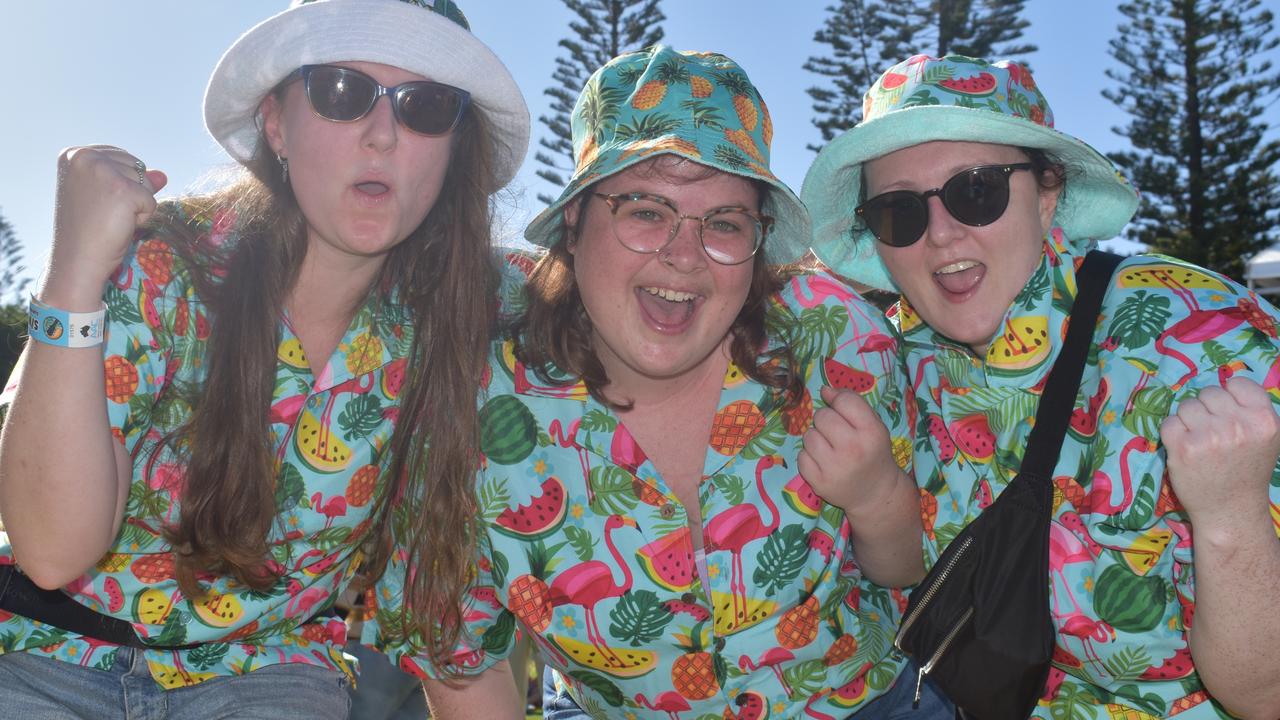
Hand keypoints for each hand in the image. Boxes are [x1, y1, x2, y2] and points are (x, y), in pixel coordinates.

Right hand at [43, 145, 167, 306]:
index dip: (118, 184)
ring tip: (109, 219)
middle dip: (129, 194)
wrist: (77, 260)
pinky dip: (142, 219)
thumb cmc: (88, 230)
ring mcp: (104, 171)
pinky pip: (151, 202)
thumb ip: (133, 180)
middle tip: (102, 213)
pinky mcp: (123, 190)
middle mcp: (86, 157)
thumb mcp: (107, 197)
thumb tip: (162, 175)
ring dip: (136, 206)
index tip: (96, 202)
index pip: (121, 157)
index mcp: (74, 154)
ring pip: (147, 184)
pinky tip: (118, 226)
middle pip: (136, 167)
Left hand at [797, 385, 905, 513]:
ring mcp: (835, 467)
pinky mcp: (819, 482)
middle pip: (822, 416)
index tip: (838, 408)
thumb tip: (824, 390)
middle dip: (826, 420)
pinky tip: (823, 462)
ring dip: (816, 438)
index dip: (837, 400)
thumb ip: (852, 404)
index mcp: (872, 431)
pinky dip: (809, 457)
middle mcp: (854, 448)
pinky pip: (802, 456)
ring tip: (830, 448)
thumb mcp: (873, 426)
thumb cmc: (872, 452)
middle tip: (836, 433)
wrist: (875, 492)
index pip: (845, 400)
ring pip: (809, 435)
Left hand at [1160, 376, 1279, 530]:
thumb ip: (1251, 410)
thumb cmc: (1246, 471)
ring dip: (1188, 421)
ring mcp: (1209, 435)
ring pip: (1186, 406)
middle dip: (1206, 410)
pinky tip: (1185, 450)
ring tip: (1200, 443)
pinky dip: (1172, 434)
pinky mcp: (1183, 447)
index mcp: (1264, 420)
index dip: (1228, 397)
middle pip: (1208, 393)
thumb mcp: (1266, 438)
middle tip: (1212, 434)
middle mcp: (1238, 425)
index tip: (1227, 414)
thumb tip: (1225, 382)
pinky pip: (1169, 422)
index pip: (1237, 383)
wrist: (1230, 511)